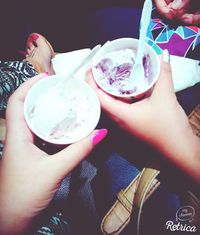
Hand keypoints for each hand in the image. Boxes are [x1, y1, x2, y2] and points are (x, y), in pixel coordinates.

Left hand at [0, 73, 106, 234]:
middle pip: (27, 108)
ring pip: (36, 122)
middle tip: (61, 88)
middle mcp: (19, 138)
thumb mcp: (54, 170)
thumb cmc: (25, 194)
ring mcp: (25, 148)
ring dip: (48, 111)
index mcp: (17, 135)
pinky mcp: (32, 157)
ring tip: (65, 103)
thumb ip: (78, 151)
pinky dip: (54, 129)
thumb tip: (100, 133)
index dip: (28, 86)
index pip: (17, 102)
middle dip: (41, 95)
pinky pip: (43, 136)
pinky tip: (67, 128)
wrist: (12, 222)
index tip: (46, 77)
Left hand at [87, 60, 199, 182]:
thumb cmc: (168, 127)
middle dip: (96, 84)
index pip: (98, 97)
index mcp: (120, 115)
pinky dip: (118, 95)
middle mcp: (119, 120)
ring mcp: (125, 123)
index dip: (91, 81)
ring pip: (110, 104)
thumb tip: (162, 55)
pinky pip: (119, 107)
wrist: (179, 149)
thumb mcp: (165, 97)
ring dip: (106, 90)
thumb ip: (163, 75)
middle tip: (99, 68)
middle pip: (100, 100)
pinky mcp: (132, 123)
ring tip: (108, 74)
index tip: (91, 67)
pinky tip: (125, 86)